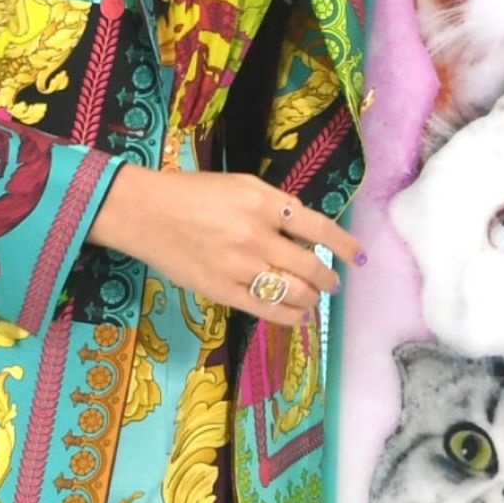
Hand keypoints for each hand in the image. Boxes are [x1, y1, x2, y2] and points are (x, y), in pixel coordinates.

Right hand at [90, 166, 359, 327]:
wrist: (145, 212)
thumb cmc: (193, 193)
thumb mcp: (241, 185)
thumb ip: (276, 206)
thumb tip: (306, 232)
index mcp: (264, 204)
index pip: (319, 228)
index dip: (344, 245)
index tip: (358, 257)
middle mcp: (257, 236)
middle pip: (310, 266)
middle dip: (328, 279)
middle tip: (333, 284)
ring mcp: (240, 267)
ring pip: (294, 292)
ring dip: (312, 299)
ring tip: (315, 300)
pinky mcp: (223, 291)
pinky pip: (266, 309)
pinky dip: (290, 316)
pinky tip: (299, 317)